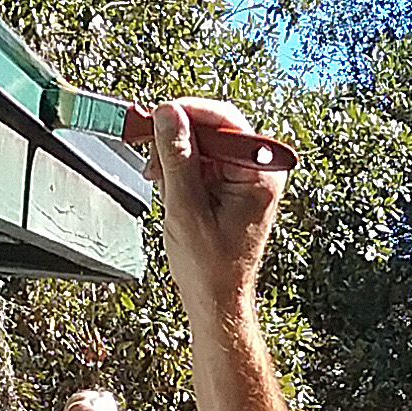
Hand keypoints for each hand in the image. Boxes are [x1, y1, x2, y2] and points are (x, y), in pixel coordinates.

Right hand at [147, 99, 285, 319]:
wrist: (215, 298)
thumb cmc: (209, 266)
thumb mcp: (185, 208)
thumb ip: (177, 157)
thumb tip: (168, 114)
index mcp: (260, 173)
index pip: (224, 119)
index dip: (186, 112)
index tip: (155, 116)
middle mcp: (259, 169)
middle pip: (213, 127)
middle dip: (177, 138)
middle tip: (151, 158)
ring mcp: (247, 176)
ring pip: (204, 141)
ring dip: (175, 154)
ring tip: (158, 179)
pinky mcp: (233, 184)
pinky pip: (204, 159)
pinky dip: (181, 167)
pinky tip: (168, 185)